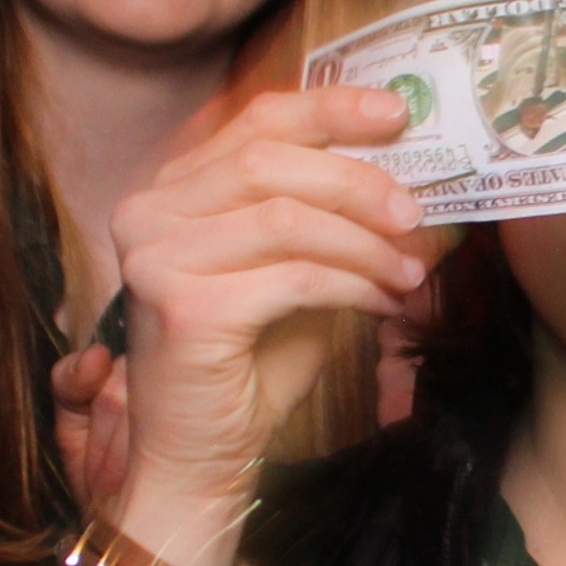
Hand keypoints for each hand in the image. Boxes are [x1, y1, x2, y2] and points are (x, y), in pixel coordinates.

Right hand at [93, 85, 441, 538]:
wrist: (199, 457)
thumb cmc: (248, 366)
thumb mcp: (298, 276)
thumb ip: (335, 226)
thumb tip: (417, 188)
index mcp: (169, 190)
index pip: (254, 122)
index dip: (329, 109)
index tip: (396, 114)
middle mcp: (148, 212)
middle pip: (268, 160)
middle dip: (356, 181)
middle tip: (414, 211)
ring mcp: (157, 257)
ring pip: (284, 217)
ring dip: (363, 242)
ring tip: (410, 271)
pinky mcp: (184, 306)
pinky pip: (292, 276)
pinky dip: (352, 285)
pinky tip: (385, 303)